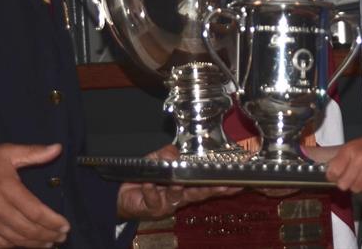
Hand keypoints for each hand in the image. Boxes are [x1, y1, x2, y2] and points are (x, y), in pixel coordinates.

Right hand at [0, 143, 69, 247]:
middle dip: (49, 235)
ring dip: (36, 244)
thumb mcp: (8, 152)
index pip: (36, 212)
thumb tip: (57, 149)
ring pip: (17, 240)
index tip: (65, 225)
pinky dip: (17, 247)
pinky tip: (27, 245)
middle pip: (29, 229)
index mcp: (7, 188)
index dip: (53, 221)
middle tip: (62, 236)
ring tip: (50, 243)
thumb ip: (34, 152)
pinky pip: (1, 245)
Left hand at [116, 144, 240, 219]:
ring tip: (178, 181)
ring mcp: (167, 203)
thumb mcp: (158, 159)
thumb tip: (174, 153)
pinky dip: (150, 190)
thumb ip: (168, 153)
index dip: (222, 184)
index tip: (237, 182)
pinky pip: (153, 198)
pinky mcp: (152, 208)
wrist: (124, 193)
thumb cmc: (147, 176)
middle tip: (223, 185)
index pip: (207, 184)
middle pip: (199, 194)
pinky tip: (148, 183)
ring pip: (177, 196)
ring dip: (178, 188)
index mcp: (186, 185)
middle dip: (211, 190)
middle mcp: (180, 196)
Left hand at [325, 127, 361, 193]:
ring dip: (358, 185)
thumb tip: (331, 171)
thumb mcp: (356, 144)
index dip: (332, 176)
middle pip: (344, 184)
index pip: (333, 171)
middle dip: (345, 183)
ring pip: (356, 188)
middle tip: (349, 178)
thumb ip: (344, 157)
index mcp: (350, 149)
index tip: (334, 177)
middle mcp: (359, 158)